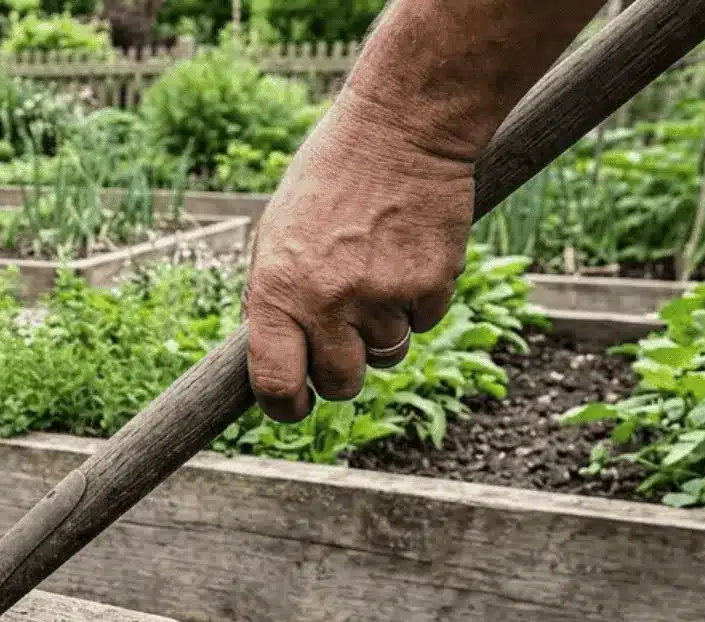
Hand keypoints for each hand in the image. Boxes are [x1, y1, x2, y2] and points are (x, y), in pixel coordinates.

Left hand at [242, 88, 474, 421]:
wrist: (399, 131)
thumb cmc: (327, 182)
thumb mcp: (276, 235)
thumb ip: (274, 299)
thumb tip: (275, 359)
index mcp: (276, 292)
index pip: (276, 384)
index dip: (285, 407)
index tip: (295, 406)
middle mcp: (326, 303)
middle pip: (340, 384)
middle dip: (342, 372)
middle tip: (344, 337)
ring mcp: (381, 297)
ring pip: (386, 355)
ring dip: (383, 331)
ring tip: (376, 273)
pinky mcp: (431, 285)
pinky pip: (424, 322)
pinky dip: (419, 301)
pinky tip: (407, 254)